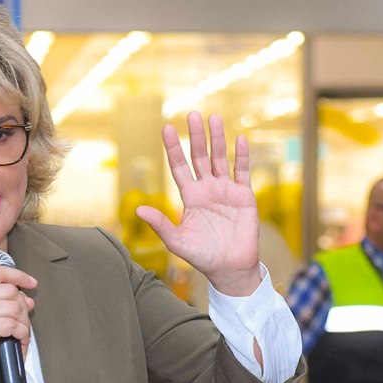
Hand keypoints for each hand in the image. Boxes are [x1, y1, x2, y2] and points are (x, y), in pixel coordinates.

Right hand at [0, 266, 36, 382]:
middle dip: (23, 308)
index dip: (18, 276)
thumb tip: (28, 298)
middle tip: (21, 323)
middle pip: (11, 291)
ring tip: (19, 333)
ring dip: (23, 323)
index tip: (31, 283)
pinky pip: (13, 324)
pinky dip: (21, 334)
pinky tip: (17, 340)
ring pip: (14, 308)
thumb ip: (6, 301)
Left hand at [136, 111, 260, 295]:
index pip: (179, 167)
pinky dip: (241, 156)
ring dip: (217, 139)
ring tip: (213, 118)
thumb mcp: (177, 241)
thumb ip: (160, 224)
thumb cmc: (202, 256)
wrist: (230, 268)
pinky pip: (242, 172)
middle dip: (196, 136)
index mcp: (190, 197)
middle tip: (192, 114)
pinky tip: (239, 139)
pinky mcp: (244, 196)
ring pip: (220, 159)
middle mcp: (207, 189)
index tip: (166, 129)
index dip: (173, 149)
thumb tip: (138, 209)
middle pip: (200, 157)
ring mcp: (226, 190)